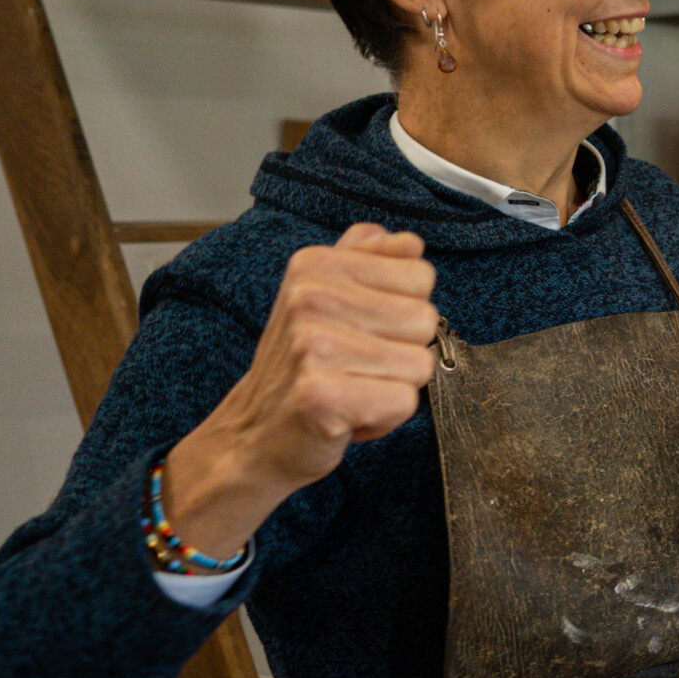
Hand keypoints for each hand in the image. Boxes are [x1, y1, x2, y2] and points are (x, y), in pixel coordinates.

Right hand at [165, 224, 439, 556]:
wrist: (253, 435)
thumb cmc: (301, 369)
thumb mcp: (326, 300)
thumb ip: (368, 261)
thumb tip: (409, 242)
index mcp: (316, 265)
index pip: (420, 275)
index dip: (401, 313)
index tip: (360, 331)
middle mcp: (311, 297)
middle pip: (425, 320)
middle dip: (401, 353)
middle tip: (355, 367)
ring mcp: (313, 345)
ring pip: (419, 363)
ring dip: (393, 387)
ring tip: (350, 388)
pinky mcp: (321, 394)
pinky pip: (403, 401)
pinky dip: (384, 418)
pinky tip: (347, 416)